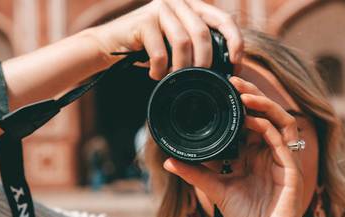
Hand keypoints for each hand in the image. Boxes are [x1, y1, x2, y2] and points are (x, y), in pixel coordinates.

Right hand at [82, 0, 242, 79]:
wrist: (109, 45)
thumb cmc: (148, 49)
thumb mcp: (178, 44)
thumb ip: (199, 46)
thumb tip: (228, 68)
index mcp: (193, 5)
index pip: (223, 19)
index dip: (235, 43)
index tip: (235, 66)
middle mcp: (178, 1)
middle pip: (202, 34)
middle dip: (204, 63)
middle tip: (201, 81)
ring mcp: (160, 8)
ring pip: (183, 43)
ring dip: (181, 68)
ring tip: (175, 79)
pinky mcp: (144, 20)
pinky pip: (160, 52)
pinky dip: (160, 70)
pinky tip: (155, 75)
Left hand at [163, 77, 305, 216]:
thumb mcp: (215, 190)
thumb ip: (195, 172)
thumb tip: (168, 161)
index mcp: (257, 157)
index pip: (252, 122)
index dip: (240, 104)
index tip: (221, 89)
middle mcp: (271, 155)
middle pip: (267, 115)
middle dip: (251, 95)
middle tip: (232, 80)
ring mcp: (283, 161)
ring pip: (280, 120)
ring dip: (263, 104)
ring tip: (243, 92)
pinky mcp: (291, 171)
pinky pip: (282, 141)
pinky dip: (268, 126)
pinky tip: (252, 118)